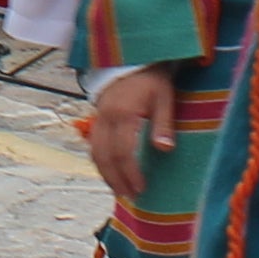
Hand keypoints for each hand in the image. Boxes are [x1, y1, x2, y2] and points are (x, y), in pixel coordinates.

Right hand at [83, 72, 176, 205]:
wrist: (133, 60)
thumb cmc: (151, 79)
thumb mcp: (164, 97)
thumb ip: (163, 124)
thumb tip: (165, 149)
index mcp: (123, 114)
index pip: (123, 152)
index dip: (131, 173)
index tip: (141, 188)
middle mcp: (106, 118)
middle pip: (105, 157)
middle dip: (117, 180)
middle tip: (130, 197)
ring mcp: (99, 118)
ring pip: (95, 153)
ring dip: (106, 174)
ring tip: (119, 191)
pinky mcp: (97, 119)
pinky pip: (93, 146)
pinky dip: (100, 163)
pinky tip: (110, 173)